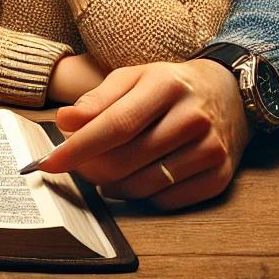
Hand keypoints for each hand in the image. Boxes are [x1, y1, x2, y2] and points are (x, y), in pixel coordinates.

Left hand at [37, 59, 251, 209]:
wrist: (228, 94)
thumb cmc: (170, 86)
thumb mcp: (134, 78)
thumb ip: (97, 99)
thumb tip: (65, 121)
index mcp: (167, 86)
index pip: (115, 125)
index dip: (79, 147)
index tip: (49, 163)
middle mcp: (193, 118)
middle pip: (126, 160)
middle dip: (91, 169)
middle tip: (80, 166)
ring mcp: (211, 149)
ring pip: (144, 185)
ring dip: (114, 186)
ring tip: (107, 172)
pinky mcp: (220, 175)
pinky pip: (167, 200)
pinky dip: (144, 195)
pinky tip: (139, 177)